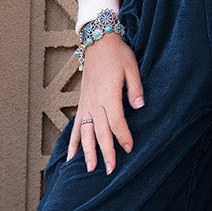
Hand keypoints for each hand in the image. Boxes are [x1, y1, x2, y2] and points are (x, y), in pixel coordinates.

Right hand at [67, 33, 143, 173]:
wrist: (97, 41)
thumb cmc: (117, 54)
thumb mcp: (132, 67)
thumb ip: (135, 89)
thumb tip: (140, 106)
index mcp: (108, 94)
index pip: (116, 121)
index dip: (122, 137)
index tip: (129, 148)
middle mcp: (95, 101)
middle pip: (100, 132)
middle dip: (106, 152)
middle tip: (111, 170)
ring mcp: (86, 103)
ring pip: (85, 132)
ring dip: (87, 151)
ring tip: (90, 169)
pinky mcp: (82, 103)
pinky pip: (75, 126)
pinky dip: (73, 142)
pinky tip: (71, 157)